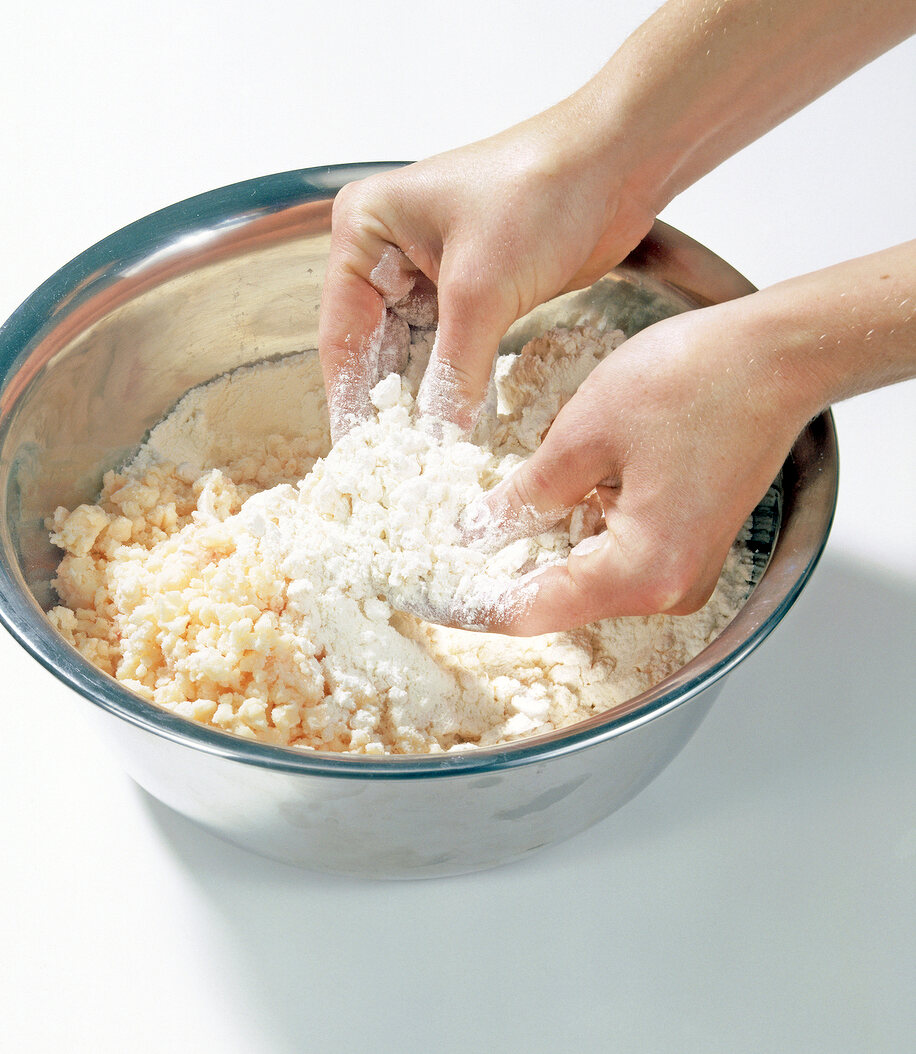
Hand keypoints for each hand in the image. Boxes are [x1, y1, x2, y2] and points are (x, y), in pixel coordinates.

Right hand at [318, 104, 656, 436]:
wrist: (616, 162)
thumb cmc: (538, 191)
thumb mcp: (480, 289)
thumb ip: (454, 370)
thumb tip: (437, 439)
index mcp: (364, 231)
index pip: (343, 333)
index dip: (350, 399)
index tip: (357, 454)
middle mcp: (386, 253)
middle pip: (374, 349)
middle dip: (387, 407)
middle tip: (390, 468)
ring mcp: (428, 275)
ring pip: (414, 357)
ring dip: (423, 404)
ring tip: (421, 461)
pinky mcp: (470, 294)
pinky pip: (451, 354)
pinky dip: (455, 389)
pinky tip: (456, 431)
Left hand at [466, 304, 806, 633]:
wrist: (776, 355)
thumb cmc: (694, 383)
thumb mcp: (582, 437)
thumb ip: (524, 495)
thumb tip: (476, 532)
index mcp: (642, 572)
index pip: (533, 611)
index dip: (473, 605)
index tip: (427, 594)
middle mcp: (667, 588)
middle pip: (559, 600)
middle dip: (500, 574)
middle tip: (444, 549)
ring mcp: (682, 570)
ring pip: (584, 575)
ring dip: (535, 550)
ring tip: (481, 522)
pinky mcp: (686, 545)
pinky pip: (613, 555)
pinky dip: (572, 533)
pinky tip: (541, 503)